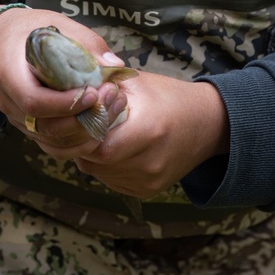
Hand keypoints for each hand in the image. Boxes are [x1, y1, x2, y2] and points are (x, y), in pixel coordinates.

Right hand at [0, 4, 127, 155]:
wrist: (2, 39)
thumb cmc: (31, 29)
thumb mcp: (57, 25)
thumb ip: (86, 43)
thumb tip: (115, 66)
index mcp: (9, 72)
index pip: (33, 100)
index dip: (64, 104)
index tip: (93, 94)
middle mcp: (8, 100)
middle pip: (43, 125)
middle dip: (80, 120)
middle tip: (109, 102)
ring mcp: (16, 117)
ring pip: (48, 140)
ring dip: (82, 135)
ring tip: (109, 114)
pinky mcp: (27, 125)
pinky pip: (50, 144)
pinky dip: (76, 143)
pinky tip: (98, 129)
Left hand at [43, 71, 230, 200]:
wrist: (208, 124)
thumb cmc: (169, 97)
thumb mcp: (137, 83)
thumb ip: (102, 86)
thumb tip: (65, 88)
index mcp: (148, 131)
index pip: (98, 144)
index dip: (83, 130)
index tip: (79, 115)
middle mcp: (149, 163)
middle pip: (96, 161)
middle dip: (82, 142)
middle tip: (80, 124)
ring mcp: (148, 182)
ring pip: (99, 173)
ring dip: (90, 155)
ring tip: (97, 134)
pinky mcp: (147, 191)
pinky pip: (111, 180)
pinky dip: (104, 166)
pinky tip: (112, 148)